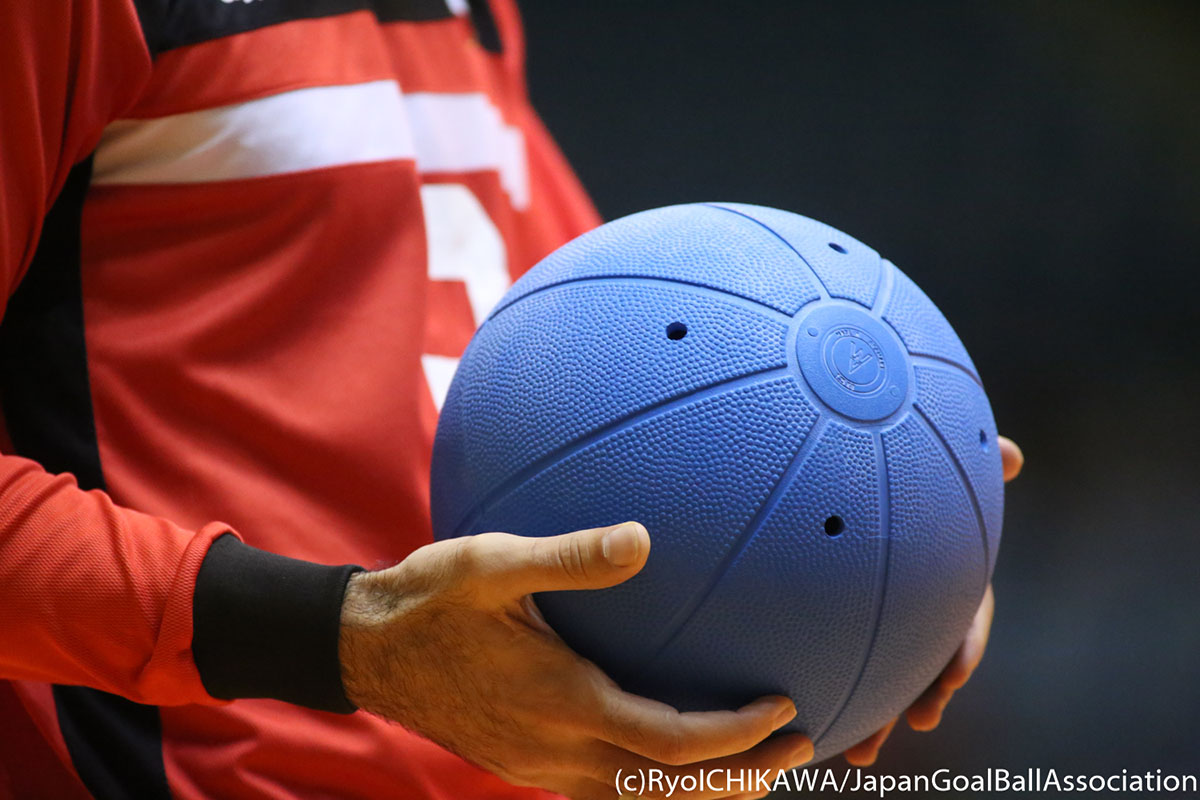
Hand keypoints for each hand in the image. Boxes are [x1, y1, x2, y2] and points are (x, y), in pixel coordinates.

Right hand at [339, 521, 813, 798]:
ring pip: (636, 798)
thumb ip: (570, 557)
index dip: (734, 738)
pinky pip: (604, 789)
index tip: (782, 709)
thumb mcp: (492, 562)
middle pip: (665, 789)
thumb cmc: (428, 598)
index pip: (668, 744)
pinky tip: (670, 752)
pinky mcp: (522, 764)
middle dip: (740, 779)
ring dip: (700, 789)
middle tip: (799, 751)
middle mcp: (554, 751)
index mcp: (560, 702)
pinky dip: (653, 782)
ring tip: (754, 766)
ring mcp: (536, 766)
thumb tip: (644, 538)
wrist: (364, 648)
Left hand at [844, 435, 1023, 766]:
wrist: (849, 477)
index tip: (956, 671)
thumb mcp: (933, 475)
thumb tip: (1014, 453)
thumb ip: (970, 469)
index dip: (964, 644)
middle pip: (930, 660)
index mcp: (948, 576)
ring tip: (863, 753)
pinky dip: (838, 697)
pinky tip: (817, 725)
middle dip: (925, 694)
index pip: (966, 616)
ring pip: (889, 677)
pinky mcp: (842, 630)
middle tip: (919, 720)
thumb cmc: (901, 477)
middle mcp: (922, 607)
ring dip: (880, 716)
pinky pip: (846, 668)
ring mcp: (886, 623)